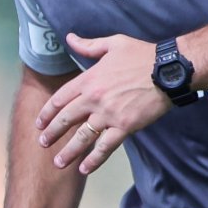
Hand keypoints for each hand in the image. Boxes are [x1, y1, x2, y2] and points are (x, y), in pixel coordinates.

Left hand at [35, 33, 170, 174]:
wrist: (168, 70)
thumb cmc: (141, 55)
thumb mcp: (113, 43)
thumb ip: (88, 45)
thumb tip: (69, 38)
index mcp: (88, 79)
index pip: (60, 98)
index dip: (47, 112)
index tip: (40, 122)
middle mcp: (94, 99)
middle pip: (66, 119)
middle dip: (52, 133)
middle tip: (43, 143)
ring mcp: (108, 115)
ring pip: (82, 137)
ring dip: (68, 151)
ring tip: (58, 163)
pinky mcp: (124, 127)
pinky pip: (105, 147)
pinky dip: (94, 159)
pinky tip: (84, 169)